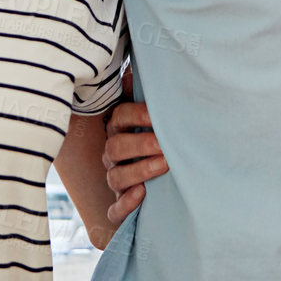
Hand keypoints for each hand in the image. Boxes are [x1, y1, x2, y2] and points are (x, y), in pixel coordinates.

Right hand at [103, 98, 167, 228]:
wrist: (166, 168)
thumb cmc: (160, 132)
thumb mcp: (158, 112)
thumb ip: (148, 93)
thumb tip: (145, 70)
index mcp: (120, 128)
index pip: (120, 116)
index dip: (138, 114)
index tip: (160, 115)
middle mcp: (114, 153)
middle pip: (115, 147)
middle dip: (141, 145)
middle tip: (166, 144)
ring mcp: (116, 178)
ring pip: (115, 177)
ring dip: (139, 171)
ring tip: (163, 165)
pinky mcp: (121, 206)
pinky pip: (115, 209)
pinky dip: (125, 205)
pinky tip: (141, 195)